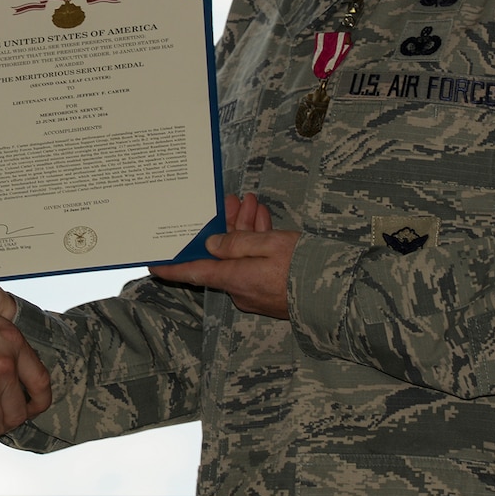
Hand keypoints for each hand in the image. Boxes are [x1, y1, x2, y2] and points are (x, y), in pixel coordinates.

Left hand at [150, 192, 295, 319]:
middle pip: (223, 255)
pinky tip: (263, 221)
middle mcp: (241, 289)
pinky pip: (256, 263)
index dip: (172, 268)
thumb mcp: (270, 245)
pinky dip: (258, 242)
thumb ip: (237, 243)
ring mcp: (257, 291)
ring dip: (245, 229)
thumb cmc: (305, 267)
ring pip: (242, 255)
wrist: (341, 295)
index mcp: (235, 279)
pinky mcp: (272, 290)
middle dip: (226, 226)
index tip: (152, 263)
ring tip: (251, 203)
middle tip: (233, 200)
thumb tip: (211, 244)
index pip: (194, 272)